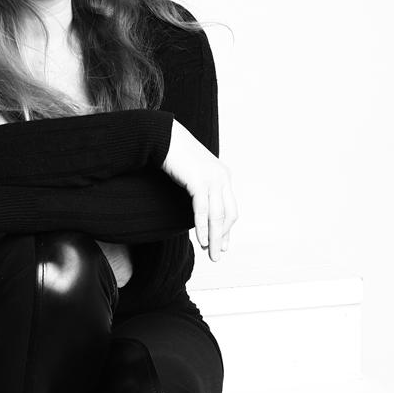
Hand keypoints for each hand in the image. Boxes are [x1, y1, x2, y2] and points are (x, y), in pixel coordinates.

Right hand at [161, 120, 237, 260]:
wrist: (163, 138)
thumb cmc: (174, 156)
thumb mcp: (193, 175)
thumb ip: (201, 190)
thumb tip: (201, 210)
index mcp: (223, 176)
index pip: (230, 209)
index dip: (227, 230)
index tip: (222, 245)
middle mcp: (222, 177)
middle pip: (228, 215)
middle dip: (222, 237)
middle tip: (216, 254)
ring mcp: (212, 179)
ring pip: (217, 216)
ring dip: (214, 238)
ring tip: (210, 253)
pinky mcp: (199, 181)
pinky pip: (203, 210)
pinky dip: (203, 227)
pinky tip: (201, 240)